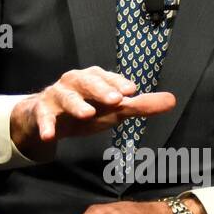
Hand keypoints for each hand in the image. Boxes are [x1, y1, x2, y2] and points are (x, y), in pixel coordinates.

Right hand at [11, 67, 175, 162]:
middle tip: (116, 100)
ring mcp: (57, 95)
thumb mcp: (114, 109)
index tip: (132, 91)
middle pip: (88, 81)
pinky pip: (43, 117)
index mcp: (95, 78)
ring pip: (66, 96)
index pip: (108, 78)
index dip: (119, 83)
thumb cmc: (88, 109)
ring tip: (87, 114)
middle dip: (101, 89)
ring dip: (76, 104)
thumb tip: (172, 100)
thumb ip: (140, 106)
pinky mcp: (42, 110)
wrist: (50, 118)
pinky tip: (50, 136)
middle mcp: (75, 81)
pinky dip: (46, 125)